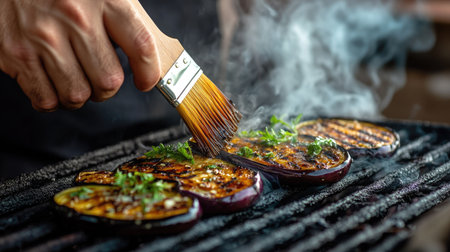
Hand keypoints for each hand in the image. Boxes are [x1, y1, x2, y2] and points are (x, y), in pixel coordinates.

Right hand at [0, 0, 160, 110]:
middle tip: (99, 79)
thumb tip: (145, 57)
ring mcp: (44, 37)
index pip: (141, 46)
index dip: (149, 73)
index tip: (145, 82)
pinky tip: (53, 83)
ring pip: (77, 95)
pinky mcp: (17, 53)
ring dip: (79, 95)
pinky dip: (53, 100)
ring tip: (74, 79)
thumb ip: (121, 19)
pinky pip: (46, 99)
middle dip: (107, 88)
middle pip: (108, 81)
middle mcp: (75, 18)